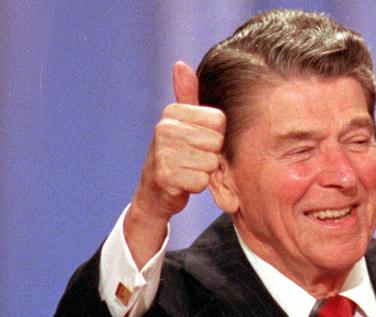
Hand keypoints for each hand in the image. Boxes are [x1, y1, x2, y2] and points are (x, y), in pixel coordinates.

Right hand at [125, 61, 225, 266]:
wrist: (154, 192)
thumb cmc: (177, 155)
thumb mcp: (182, 124)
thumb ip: (187, 96)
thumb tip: (180, 65)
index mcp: (172, 112)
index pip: (219, 121)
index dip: (215, 137)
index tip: (199, 142)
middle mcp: (164, 129)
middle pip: (217, 143)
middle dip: (211, 155)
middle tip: (193, 160)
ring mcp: (163, 153)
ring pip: (211, 163)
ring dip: (205, 172)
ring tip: (189, 170)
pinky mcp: (166, 177)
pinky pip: (202, 181)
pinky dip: (198, 186)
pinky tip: (184, 183)